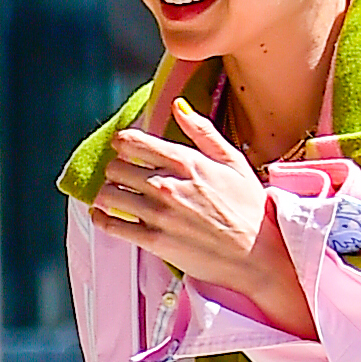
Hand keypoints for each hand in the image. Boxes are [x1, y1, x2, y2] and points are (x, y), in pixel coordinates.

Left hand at [90, 96, 313, 336]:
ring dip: (107, 192)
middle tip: (121, 174)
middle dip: (116, 168)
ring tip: (113, 195)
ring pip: (110, 194)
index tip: (123, 147)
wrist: (258, 256)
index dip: (122, 142)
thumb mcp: (233, 161)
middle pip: (117, 167)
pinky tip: (102, 215)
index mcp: (186, 161)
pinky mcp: (154, 241)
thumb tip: (178, 105)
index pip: (134, 142)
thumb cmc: (250, 209)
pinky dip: (102, 218)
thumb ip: (203, 132)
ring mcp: (159, 214)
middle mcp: (168, 184)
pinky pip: (113, 226)